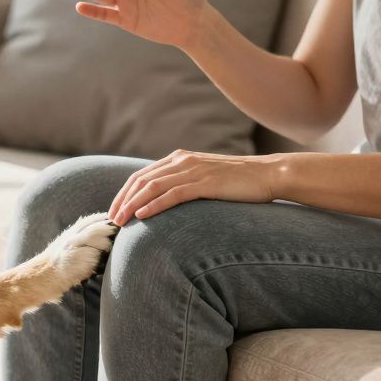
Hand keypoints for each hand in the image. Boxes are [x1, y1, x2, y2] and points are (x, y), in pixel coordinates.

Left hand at [109, 150, 282, 224]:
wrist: (268, 175)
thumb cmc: (238, 182)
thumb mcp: (205, 179)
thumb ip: (184, 184)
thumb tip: (164, 201)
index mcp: (180, 159)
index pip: (142, 176)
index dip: (124, 193)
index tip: (114, 210)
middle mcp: (183, 161)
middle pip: (141, 180)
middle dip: (123, 200)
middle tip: (111, 219)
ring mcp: (194, 170)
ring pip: (153, 186)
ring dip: (133, 204)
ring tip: (121, 221)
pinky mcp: (206, 183)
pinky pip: (173, 194)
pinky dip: (154, 205)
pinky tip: (142, 216)